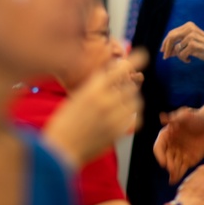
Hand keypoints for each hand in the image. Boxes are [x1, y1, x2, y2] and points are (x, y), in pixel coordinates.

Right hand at [43, 49, 146, 168]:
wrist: (60, 149)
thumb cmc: (63, 123)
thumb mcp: (76, 98)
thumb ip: (93, 88)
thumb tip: (108, 79)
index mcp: (92, 90)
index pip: (118, 71)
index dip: (133, 61)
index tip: (143, 55)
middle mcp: (105, 101)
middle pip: (130, 87)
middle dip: (128, 87)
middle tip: (122, 91)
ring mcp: (113, 117)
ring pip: (135, 102)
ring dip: (133, 101)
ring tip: (125, 104)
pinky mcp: (118, 132)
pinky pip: (135, 119)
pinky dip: (133, 116)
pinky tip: (126, 117)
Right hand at [154, 107, 203, 183]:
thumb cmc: (197, 117)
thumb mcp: (186, 114)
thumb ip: (175, 118)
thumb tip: (162, 118)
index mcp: (167, 135)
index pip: (159, 147)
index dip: (159, 155)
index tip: (163, 162)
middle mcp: (171, 146)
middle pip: (166, 157)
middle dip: (168, 164)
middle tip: (172, 169)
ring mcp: (179, 154)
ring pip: (173, 165)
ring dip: (172, 172)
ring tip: (173, 178)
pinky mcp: (188, 160)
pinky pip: (181, 169)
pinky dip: (178, 175)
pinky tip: (175, 180)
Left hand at [162, 22, 203, 71]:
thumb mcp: (191, 45)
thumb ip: (179, 45)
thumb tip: (166, 51)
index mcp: (189, 25)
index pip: (171, 33)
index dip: (165, 42)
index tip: (162, 50)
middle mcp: (190, 28)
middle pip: (170, 38)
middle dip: (166, 49)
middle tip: (165, 58)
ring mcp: (191, 36)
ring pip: (176, 49)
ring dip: (180, 56)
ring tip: (187, 58)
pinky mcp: (193, 44)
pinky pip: (181, 54)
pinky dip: (184, 59)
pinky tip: (189, 60)